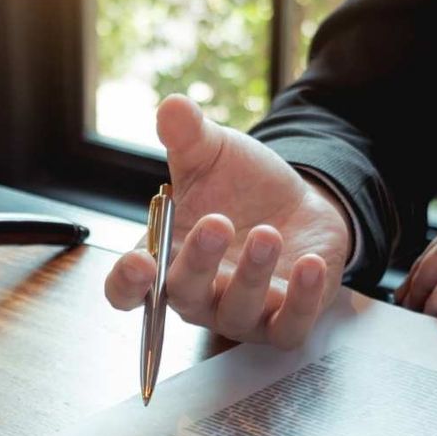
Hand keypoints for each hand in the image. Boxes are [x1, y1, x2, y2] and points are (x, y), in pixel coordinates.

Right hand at [102, 95, 351, 347]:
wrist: (297, 203)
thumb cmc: (241, 188)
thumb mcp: (213, 155)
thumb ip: (188, 136)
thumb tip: (172, 107)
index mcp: (165, 261)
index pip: (127, 290)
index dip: (128, 285)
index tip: (140, 263)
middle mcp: (198, 296)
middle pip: (184, 297)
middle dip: (198, 262)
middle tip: (216, 222)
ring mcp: (241, 314)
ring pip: (237, 313)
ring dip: (251, 275)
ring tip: (267, 232)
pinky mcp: (284, 321)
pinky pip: (289, 327)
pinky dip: (300, 300)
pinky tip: (309, 264)